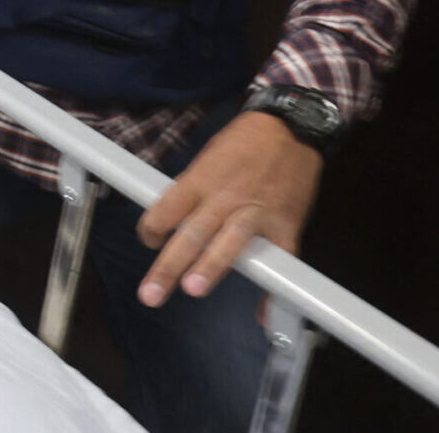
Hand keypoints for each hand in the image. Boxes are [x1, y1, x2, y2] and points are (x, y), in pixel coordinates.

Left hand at [135, 111, 322, 307]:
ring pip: (230, 241)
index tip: (149, 241)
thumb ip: (192, 192)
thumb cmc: (242, 144)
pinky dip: (273, 289)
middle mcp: (225, 197)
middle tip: (151, 293)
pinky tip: (263, 311)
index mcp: (200, 180)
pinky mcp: (286, 224)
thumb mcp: (207, 159)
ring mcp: (257, 212)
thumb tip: (171, 223)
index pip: (166, 209)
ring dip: (211, 266)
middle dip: (169, 265)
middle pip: (191, 233)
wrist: (290, 127)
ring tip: (193, 288)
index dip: (152, 229)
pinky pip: (280, 260)